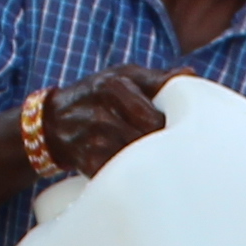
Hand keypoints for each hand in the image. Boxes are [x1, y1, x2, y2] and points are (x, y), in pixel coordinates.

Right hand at [41, 65, 176, 175]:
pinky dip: (130, 172)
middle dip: (159, 143)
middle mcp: (101, 113)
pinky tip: (129, 165)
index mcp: (114, 86)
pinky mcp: (88, 162)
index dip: (167, 127)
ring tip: (146, 153)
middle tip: (162, 144)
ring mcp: (93, 139)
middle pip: (148, 139)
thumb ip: (158, 78)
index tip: (169, 128)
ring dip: (147, 159)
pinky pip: (121, 172)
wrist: (54, 120)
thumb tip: (191, 73)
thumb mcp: (124, 76)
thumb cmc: (98, 94)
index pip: (155, 117)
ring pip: (137, 157)